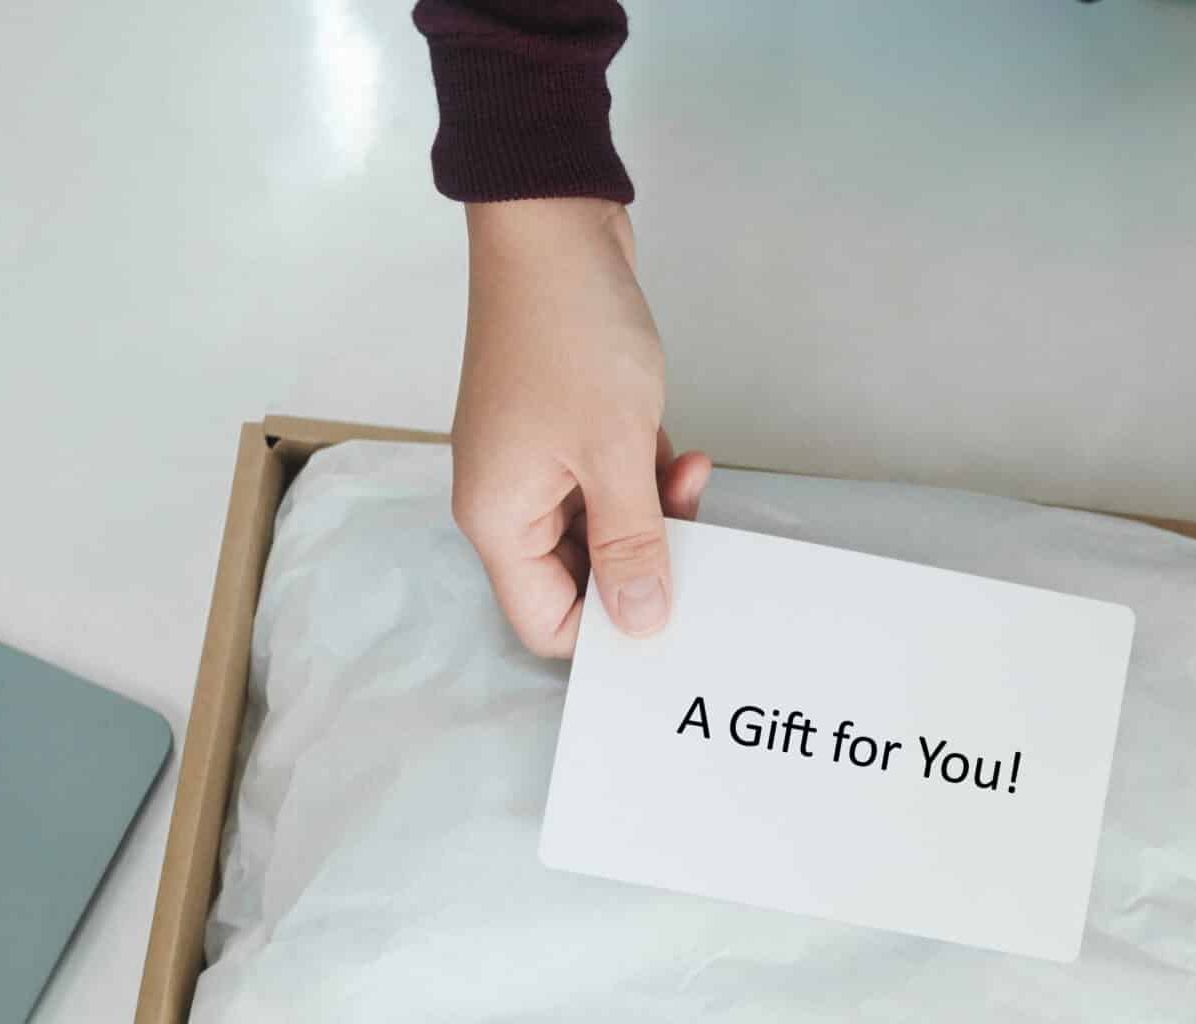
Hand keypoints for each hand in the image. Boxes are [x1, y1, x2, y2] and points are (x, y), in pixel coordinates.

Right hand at [450, 197, 710, 655]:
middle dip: (644, 561)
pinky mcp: (565, 431)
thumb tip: (642, 623)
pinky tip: (680, 449)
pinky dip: (648, 475)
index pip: (548, 621)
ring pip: (605, 529)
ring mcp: (537, 464)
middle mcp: (509, 500)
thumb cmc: (568, 328)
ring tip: (687, 471)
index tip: (669, 604)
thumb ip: (632, 546)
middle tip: (695, 533)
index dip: (609, 627)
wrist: (552, 224)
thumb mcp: (615, 453)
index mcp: (499, 520)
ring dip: (656, 512)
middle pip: (580, 578)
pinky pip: (612, 483)